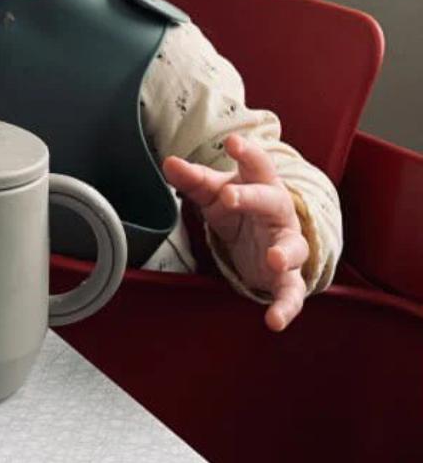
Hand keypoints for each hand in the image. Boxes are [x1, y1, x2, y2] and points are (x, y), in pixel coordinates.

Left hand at [161, 135, 309, 331]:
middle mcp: (279, 212)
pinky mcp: (287, 277)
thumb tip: (169, 162)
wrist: (264, 237)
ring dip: (285, 254)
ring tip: (274, 260)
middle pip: (270, 200)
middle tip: (228, 196)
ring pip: (293, 247)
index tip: (233, 142)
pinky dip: (286, 307)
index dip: (246, 153)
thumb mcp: (214, 193)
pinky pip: (292, 292)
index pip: (256, 165)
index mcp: (261, 184)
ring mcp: (286, 244)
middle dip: (251, 197)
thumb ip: (193, 180)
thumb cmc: (238, 206)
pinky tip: (274, 320)